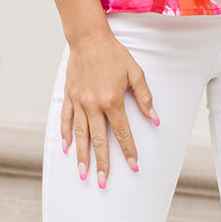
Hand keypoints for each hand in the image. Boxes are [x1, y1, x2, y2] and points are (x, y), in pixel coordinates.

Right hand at [60, 27, 159, 187]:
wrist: (88, 38)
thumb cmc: (114, 54)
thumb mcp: (135, 73)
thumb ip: (144, 97)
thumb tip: (154, 119)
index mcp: (112, 100)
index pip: (122, 132)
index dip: (129, 151)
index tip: (134, 166)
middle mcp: (93, 105)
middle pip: (99, 140)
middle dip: (102, 163)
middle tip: (102, 183)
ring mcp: (79, 102)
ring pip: (80, 135)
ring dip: (82, 156)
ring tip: (83, 174)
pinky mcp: (69, 96)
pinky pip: (66, 119)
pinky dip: (65, 135)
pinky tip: (66, 149)